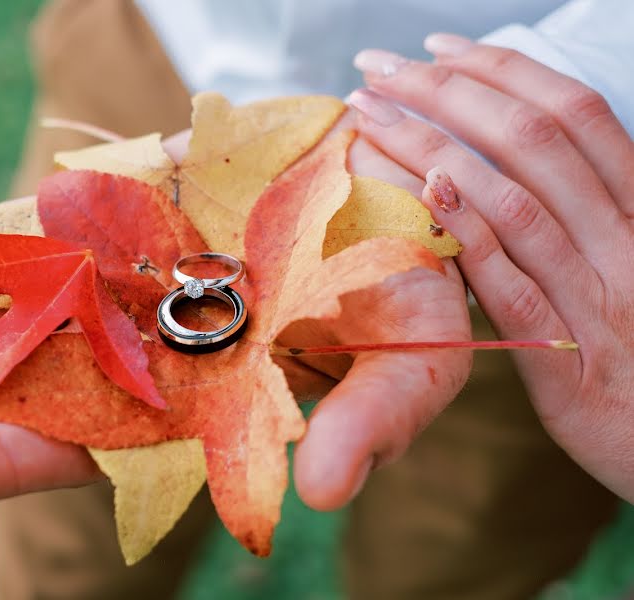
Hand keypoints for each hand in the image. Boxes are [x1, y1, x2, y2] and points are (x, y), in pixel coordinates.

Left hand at [0, 124, 472, 509]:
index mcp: (195, 407)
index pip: (88, 451)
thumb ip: (375, 424)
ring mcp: (117, 281)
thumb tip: (329, 492)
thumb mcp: (408, 354)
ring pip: (5, 311)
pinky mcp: (111, 217)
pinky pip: (23, 238)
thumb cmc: (405, 277)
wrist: (387, 178)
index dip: (7, 461)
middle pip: (20, 385)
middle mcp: (142, 352)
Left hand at [349, 34, 633, 500]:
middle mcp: (624, 243)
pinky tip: (422, 191)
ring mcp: (598, 299)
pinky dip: (469, 231)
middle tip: (379, 66)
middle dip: (447, 92)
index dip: (504, 72)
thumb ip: (585, 213)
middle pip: (534, 141)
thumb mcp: (629, 266)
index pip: (573, 116)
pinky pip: (514, 285)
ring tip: (371, 115)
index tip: (438, 48)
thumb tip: (508, 162)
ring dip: (434, 146)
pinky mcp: (566, 362)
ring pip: (517, 199)